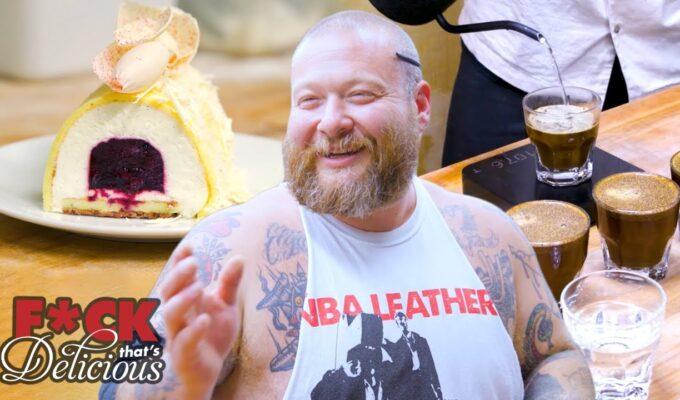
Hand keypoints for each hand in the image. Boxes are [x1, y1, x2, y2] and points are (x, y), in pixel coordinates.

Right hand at [160, 246, 243, 399]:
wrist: (208, 371)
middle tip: (192, 264)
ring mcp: (178, 335)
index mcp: (185, 300)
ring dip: (182, 301)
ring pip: (170, 317)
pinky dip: (193, 331)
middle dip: (177, 277)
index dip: (179, 262)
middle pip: (168, 293)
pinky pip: (184, 343)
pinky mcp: (184, 356)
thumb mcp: (226, 306)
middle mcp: (178, 316)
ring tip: (198, 286)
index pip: (178, 277)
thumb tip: (239, 258)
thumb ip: (229, 284)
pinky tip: (204, 320)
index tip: (188, 245)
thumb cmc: (212, 334)